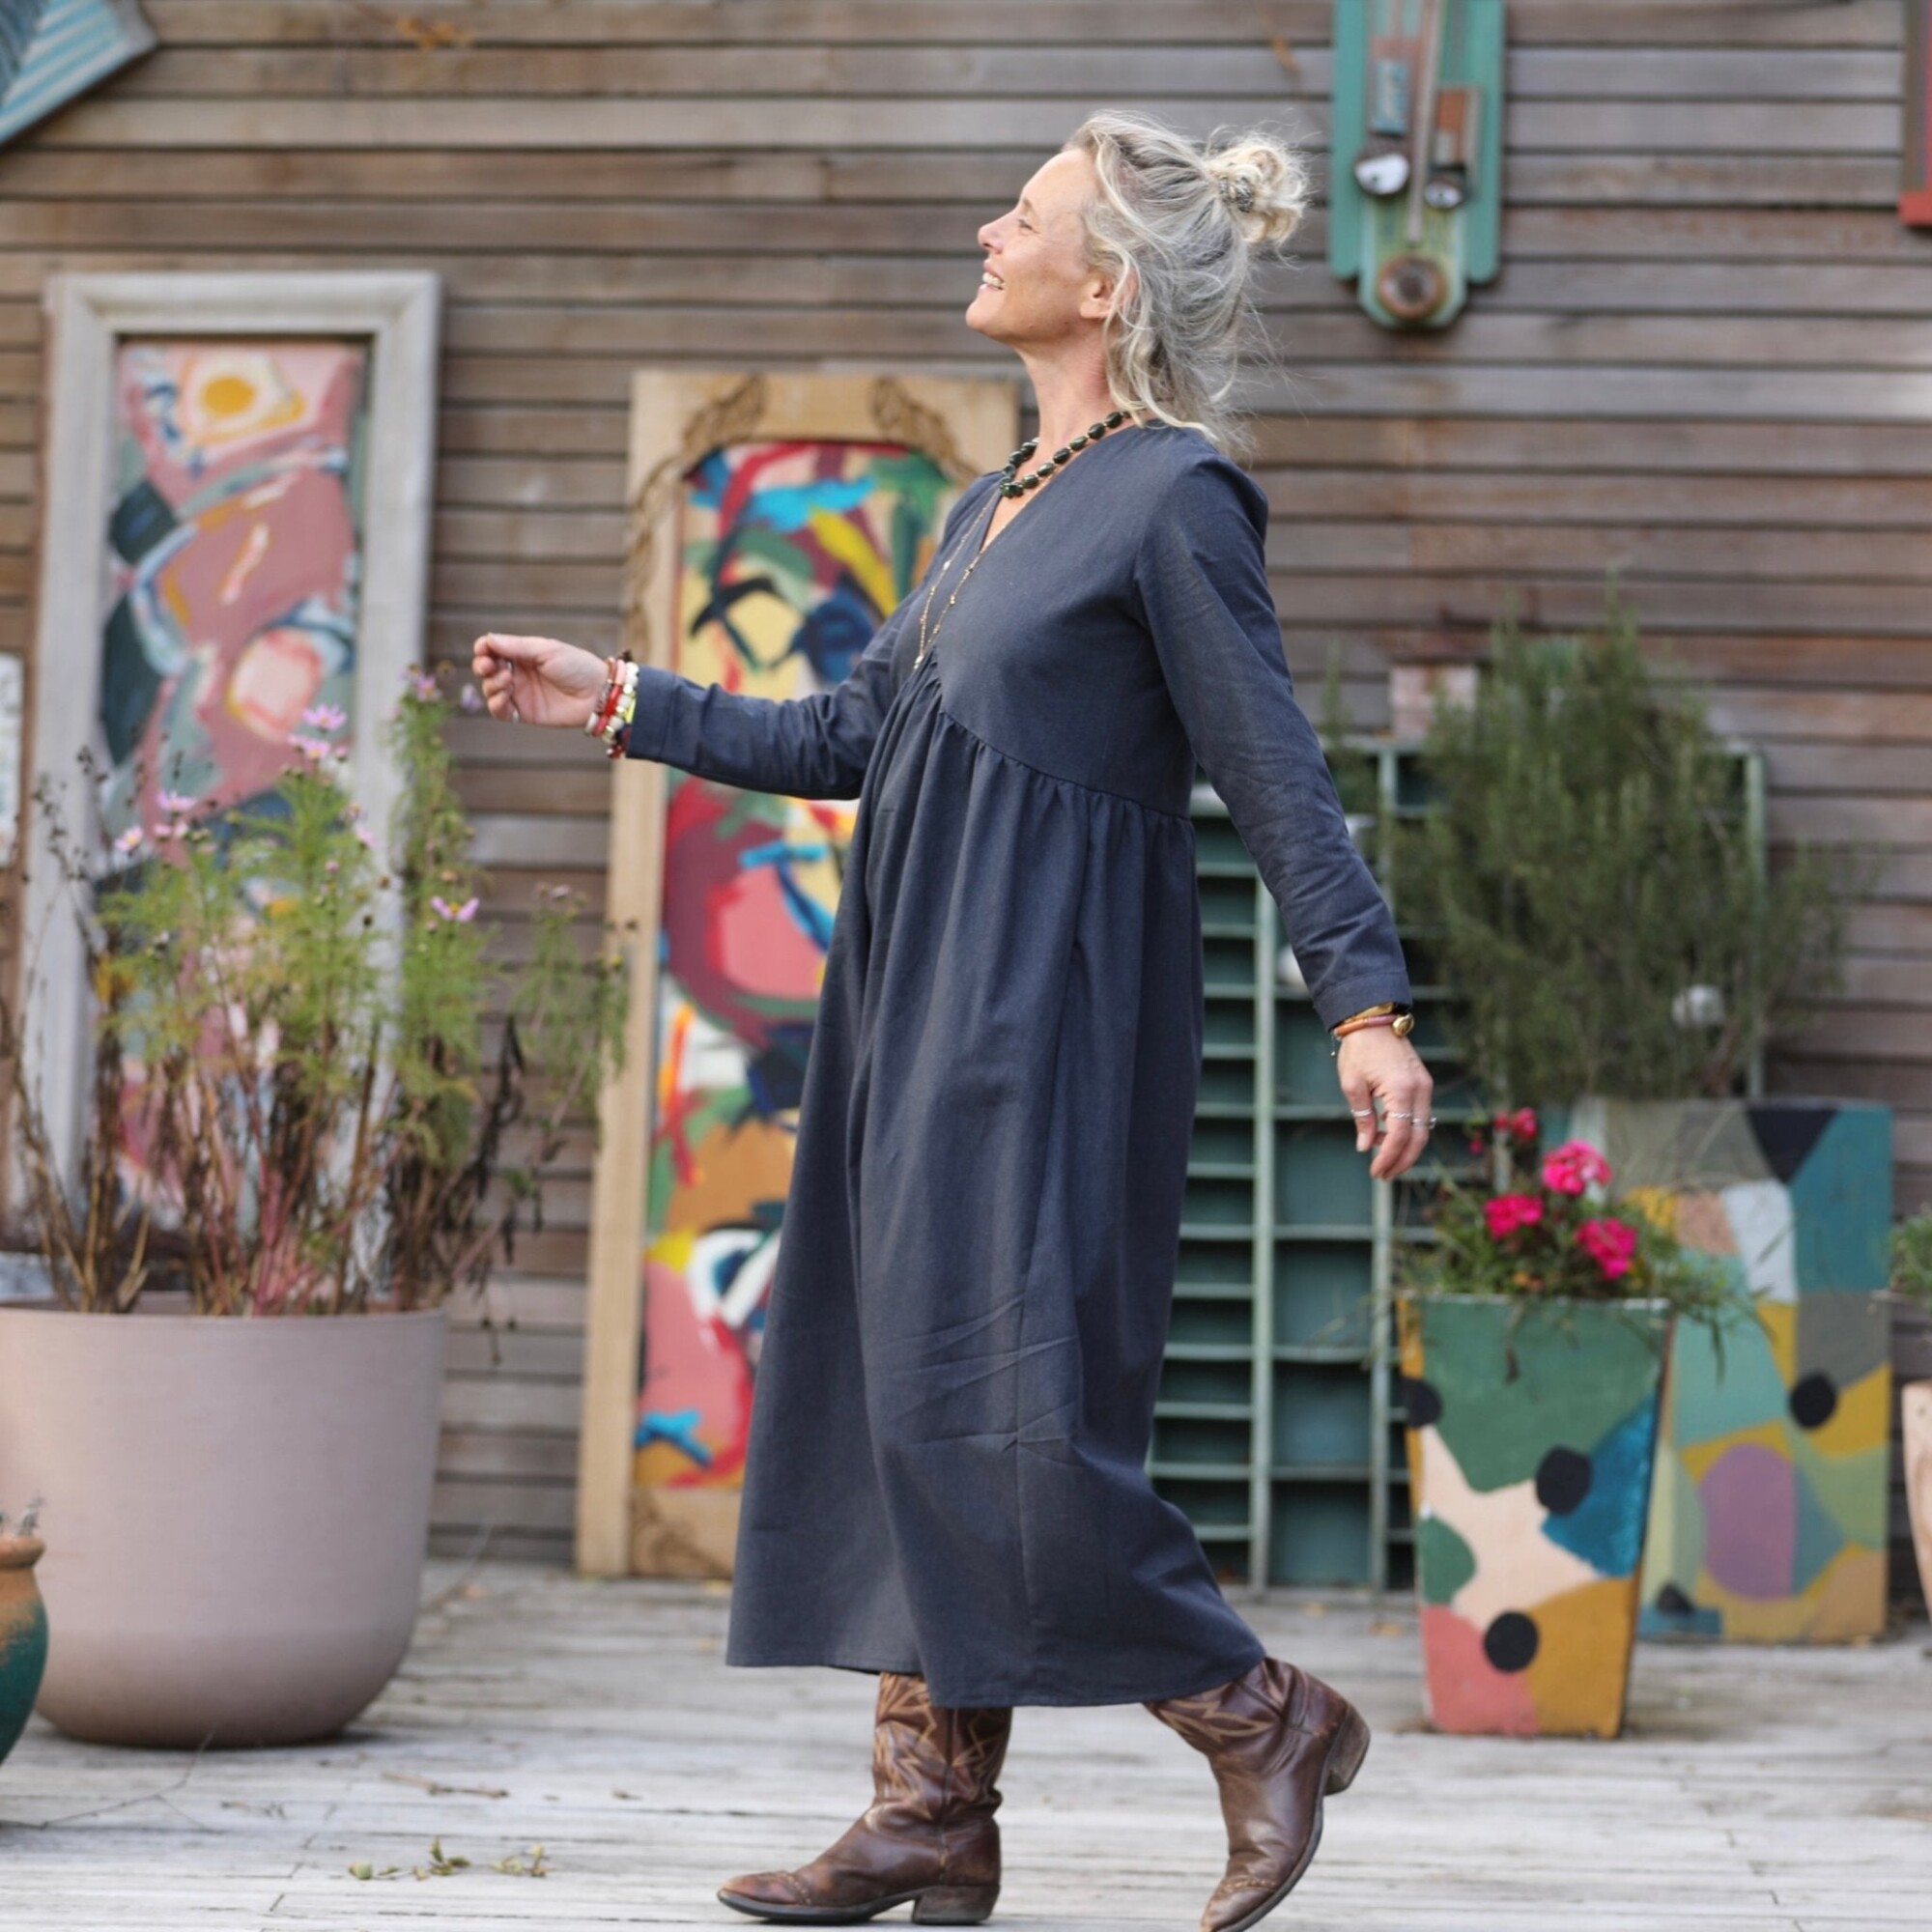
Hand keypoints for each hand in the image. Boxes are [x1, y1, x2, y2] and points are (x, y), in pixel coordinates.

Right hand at [471, 631, 608, 729]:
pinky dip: (496, 705)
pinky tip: (505, 698)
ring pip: (490, 690)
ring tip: (508, 681)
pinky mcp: (524, 713)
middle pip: (486, 669)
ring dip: (491, 685)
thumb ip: (517, 647)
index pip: (493, 649)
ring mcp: (520, 693)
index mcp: (523, 653)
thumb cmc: (577, 666)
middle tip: (492, 667)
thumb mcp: (547, 650)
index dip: (484, 649)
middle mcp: (518, 672)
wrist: (598, 694)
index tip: (483, 650)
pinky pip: (500, 711)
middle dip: (483, 667)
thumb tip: (488, 640)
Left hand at [1337, 1028, 1432, 1180]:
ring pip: (1423, 1128)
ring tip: (1385, 1160)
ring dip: (1406, 1148)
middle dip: (1403, 1160)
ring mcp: (1425, 1086)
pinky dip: (1408, 1131)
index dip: (1389, 1157)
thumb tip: (1366, 1147)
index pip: (1400, 1135)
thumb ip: (1363, 1118)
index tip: (1375, 1171)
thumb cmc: (1359, 1050)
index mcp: (1401, 1090)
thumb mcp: (1352, 1085)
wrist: (1373, 1020)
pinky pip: (1420, 1115)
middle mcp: (1420, 1090)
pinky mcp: (1423, 1083)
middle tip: (1384, 1175)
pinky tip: (1388, 1137)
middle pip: (1418, 1137)